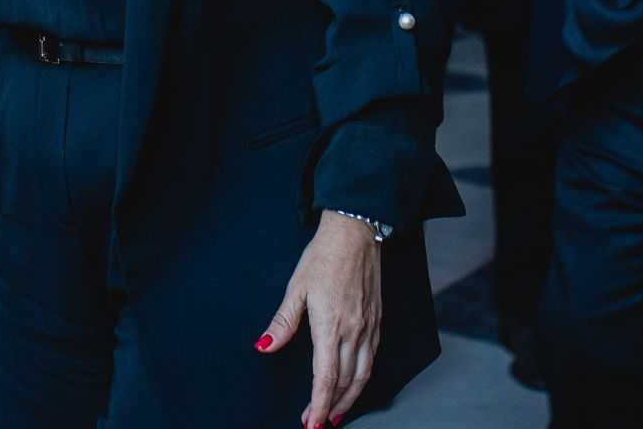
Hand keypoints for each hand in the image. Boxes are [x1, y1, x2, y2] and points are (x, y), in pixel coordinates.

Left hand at [254, 213, 382, 428]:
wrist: (356, 232)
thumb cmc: (324, 256)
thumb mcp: (296, 287)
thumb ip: (282, 322)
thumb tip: (264, 346)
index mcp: (330, 324)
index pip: (325, 378)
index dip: (319, 404)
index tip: (311, 424)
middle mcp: (354, 330)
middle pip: (345, 382)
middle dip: (331, 407)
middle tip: (317, 422)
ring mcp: (369, 327)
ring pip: (363, 375)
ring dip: (350, 398)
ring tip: (336, 413)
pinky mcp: (377, 320)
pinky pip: (372, 358)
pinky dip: (362, 378)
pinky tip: (354, 383)